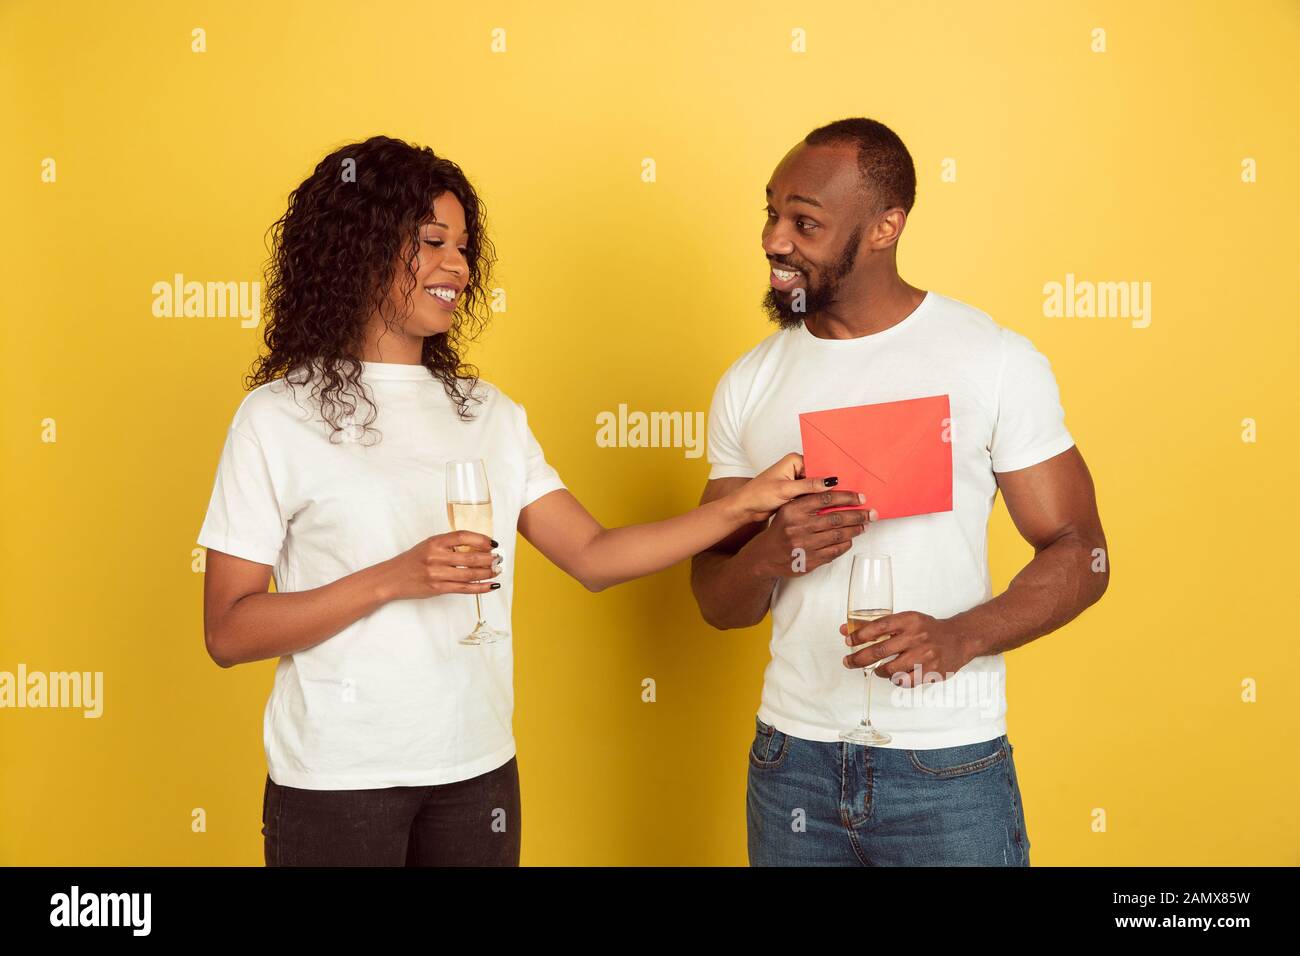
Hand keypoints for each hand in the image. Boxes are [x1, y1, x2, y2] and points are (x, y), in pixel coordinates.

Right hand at [379, 531, 501, 601]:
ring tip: (497, 570)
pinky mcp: (438, 588)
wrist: (391, 578)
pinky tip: (491, 585)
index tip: (493, 543)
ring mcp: (437, 574)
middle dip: (489, 558)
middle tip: (499, 558)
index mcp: (435, 542)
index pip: (463, 536)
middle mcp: (436, 556)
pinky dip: (481, 587)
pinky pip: (464, 588)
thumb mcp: (429, 545)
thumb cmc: (413, 560)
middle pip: (470, 557)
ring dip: (488, 572)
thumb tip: (477, 546)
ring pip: (470, 574)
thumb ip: (449, 545)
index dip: (481, 539)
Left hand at [727, 453, 839, 523]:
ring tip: (846, 500)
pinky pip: (811, 495)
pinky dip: (819, 501)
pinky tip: (832, 507)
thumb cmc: (758, 494)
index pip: (819, 464)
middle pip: (820, 475)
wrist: (745, 508)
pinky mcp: (795, 493)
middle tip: (851, 492)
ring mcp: (796, 481)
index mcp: (794, 460)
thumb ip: (809, 485)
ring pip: (817, 487)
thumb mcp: (785, 489)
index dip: (833, 473)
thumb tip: (831, 482)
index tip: (849, 481)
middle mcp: (796, 468)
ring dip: (827, 494)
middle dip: (832, 485)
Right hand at [742, 479, 878, 577]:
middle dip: (858, 515)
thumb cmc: (781, 530)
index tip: (861, 498)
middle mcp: (799, 527)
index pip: (826, 499)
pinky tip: (850, 539)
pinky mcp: (809, 561)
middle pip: (836, 518)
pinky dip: (846, 544)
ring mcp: (804, 546)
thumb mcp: (789, 510)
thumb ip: (809, 501)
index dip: (847, 497)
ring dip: (855, 530)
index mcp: (794, 510)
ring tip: (864, 525)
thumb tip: (838, 492)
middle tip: (871, 513)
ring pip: (838, 536)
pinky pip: (834, 551)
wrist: (765, 556)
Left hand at [841, 611, 975, 686]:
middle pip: (880, 650)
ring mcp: (924, 655)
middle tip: (849, 662)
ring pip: (890, 669)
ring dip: (878, 671)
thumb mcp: (906, 621)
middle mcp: (917, 637)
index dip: (860, 635)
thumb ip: (877, 625)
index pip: (879, 626)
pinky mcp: (931, 671)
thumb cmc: (928, 629)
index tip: (848, 641)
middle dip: (859, 658)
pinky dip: (895, 680)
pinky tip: (895, 676)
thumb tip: (846, 629)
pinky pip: (905, 681)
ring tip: (876, 670)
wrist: (958, 639)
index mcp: (909, 620)